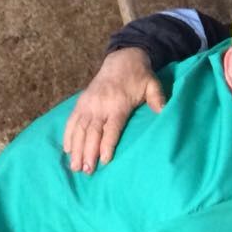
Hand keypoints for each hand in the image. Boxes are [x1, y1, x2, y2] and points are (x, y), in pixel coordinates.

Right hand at [62, 48, 163, 172]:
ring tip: (75, 167)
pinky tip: (66, 149)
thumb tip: (164, 111)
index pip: (111, 129)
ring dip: (76, 149)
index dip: (107, 145)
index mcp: (118, 104)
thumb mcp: (153, 85)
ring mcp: (88, 104)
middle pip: (92, 133)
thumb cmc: (139, 77)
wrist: (122, 60)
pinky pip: (71, 121)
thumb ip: (157, 98)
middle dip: (88, 153)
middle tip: (87, 171)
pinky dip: (67, 135)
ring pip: (79, 130)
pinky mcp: (81, 102)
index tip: (104, 161)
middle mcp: (100, 106)